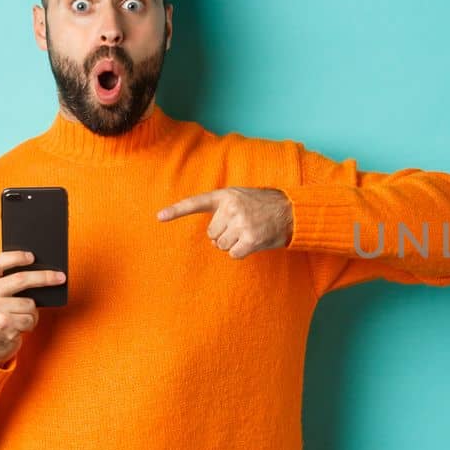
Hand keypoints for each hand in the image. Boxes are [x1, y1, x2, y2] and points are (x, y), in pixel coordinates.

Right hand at [0, 250, 64, 366]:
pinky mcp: (3, 325)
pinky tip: (20, 326)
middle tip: (61, 277)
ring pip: (29, 303)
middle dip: (44, 277)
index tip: (32, 256)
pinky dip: (31, 323)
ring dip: (33, 311)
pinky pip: (30, 319)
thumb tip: (43, 272)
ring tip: (22, 316)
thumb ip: (10, 282)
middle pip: (21, 279)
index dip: (14, 257)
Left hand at [156, 186, 292, 258]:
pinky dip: (241, 252)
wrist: (291, 211)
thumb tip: (211, 238)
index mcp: (225, 196)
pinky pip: (234, 254)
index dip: (176, 211)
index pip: (196, 203)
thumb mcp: (241, 197)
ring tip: (248, 232)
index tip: (159, 217)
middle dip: (223, 235)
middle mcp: (231, 208)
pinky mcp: (251, 239)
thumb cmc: (263, 206)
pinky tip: (252, 242)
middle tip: (241, 227)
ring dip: (233, 244)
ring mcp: (241, 223)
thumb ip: (223, 209)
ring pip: (221, 246)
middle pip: (211, 235)